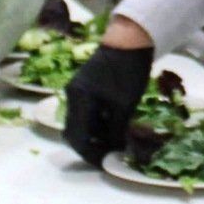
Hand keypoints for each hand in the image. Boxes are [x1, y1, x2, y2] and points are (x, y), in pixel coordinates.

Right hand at [63, 41, 154, 163]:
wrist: (130, 39)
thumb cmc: (127, 70)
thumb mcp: (124, 105)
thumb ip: (116, 130)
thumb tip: (115, 151)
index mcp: (78, 100)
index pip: (78, 138)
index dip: (91, 154)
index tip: (107, 163)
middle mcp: (73, 96)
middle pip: (75, 132)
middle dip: (91, 146)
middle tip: (110, 155)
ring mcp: (78, 91)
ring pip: (82, 123)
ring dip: (96, 135)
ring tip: (118, 141)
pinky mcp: (86, 87)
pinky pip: (88, 113)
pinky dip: (99, 123)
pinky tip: (117, 125)